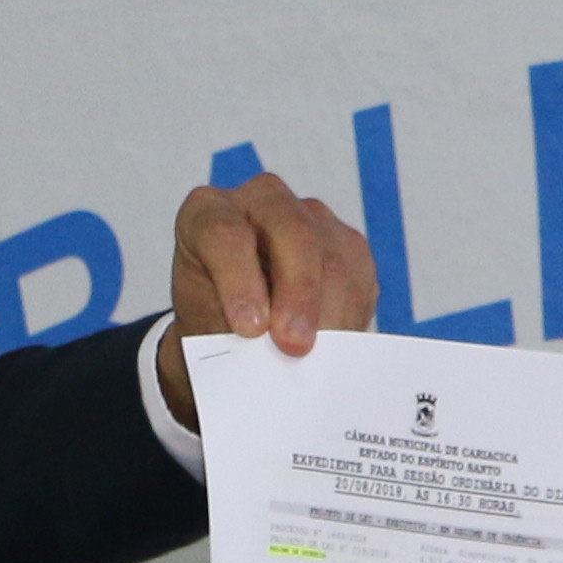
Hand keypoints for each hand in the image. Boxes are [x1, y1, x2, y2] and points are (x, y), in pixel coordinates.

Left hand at [159, 170, 379, 430]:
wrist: (235, 326)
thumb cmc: (212, 320)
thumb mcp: (203, 327)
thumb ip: (227, 333)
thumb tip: (264, 362)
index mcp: (207, 212)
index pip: (223, 232)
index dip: (239, 280)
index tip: (250, 329)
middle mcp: (261, 201)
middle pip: (292, 232)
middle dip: (298, 293)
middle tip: (295, 346)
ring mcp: (308, 216)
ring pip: (332, 255)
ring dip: (330, 311)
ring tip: (318, 357)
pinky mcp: (345, 242)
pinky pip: (359, 273)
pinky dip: (350, 313)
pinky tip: (335, 341)